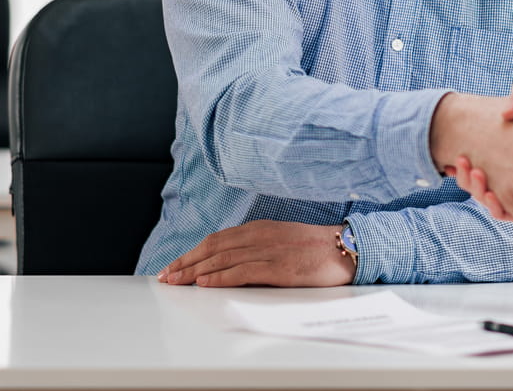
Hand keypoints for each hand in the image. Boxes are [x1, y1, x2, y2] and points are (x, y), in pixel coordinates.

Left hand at [155, 220, 354, 287]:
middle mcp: (260, 236)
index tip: (175, 265)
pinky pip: (243, 271)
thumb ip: (258, 247)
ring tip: (177, 282)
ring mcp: (269, 251)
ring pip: (222, 259)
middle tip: (166, 276)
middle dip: (186, 263)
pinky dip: (220, 277)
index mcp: (260, 228)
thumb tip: (231, 263)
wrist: (347, 249)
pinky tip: (205, 284)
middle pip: (213, 248)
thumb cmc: (317, 249)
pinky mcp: (279, 267)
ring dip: (195, 271)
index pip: (217, 239)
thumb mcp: (283, 241)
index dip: (192, 253)